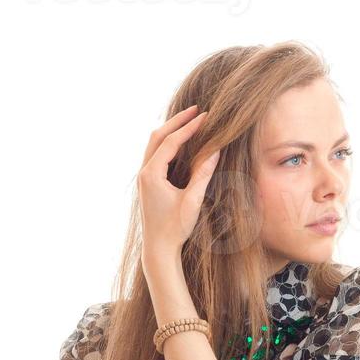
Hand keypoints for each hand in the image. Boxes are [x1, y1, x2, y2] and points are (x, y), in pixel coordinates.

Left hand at [137, 103, 220, 267]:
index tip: (205, 116)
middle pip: (158, 136)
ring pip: (154, 144)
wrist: (158, 249)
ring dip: (171, 130)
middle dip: (177, 121)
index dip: (189, 128)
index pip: (171, 142)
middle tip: (196, 109)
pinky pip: (156, 154)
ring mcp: (143, 177)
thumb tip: (216, 151)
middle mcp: (143, 172)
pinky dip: (168, 143)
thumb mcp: (192, 201)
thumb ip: (203, 175)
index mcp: (151, 174)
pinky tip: (182, 142)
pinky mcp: (147, 183)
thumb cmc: (175, 229)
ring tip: (190, 120)